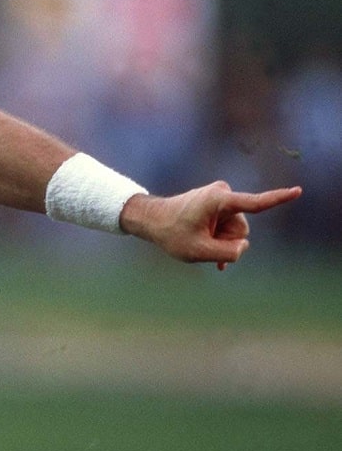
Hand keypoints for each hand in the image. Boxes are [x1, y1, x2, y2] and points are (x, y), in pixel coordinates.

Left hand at [120, 181, 301, 269]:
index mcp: (218, 200)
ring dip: (221, 241)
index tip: (298, 191)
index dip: (278, 199)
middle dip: (226, 242)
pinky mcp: (219, 203)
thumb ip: (227, 253)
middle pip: (241, 230)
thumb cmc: (171, 233)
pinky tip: (215, 259)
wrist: (152, 220)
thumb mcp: (199, 252)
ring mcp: (220, 198)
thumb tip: (243, 246)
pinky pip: (230, 228)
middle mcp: (222, 194)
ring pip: (235, 231)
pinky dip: (222, 241)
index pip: (255, 203)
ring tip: (199, 241)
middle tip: (200, 242)